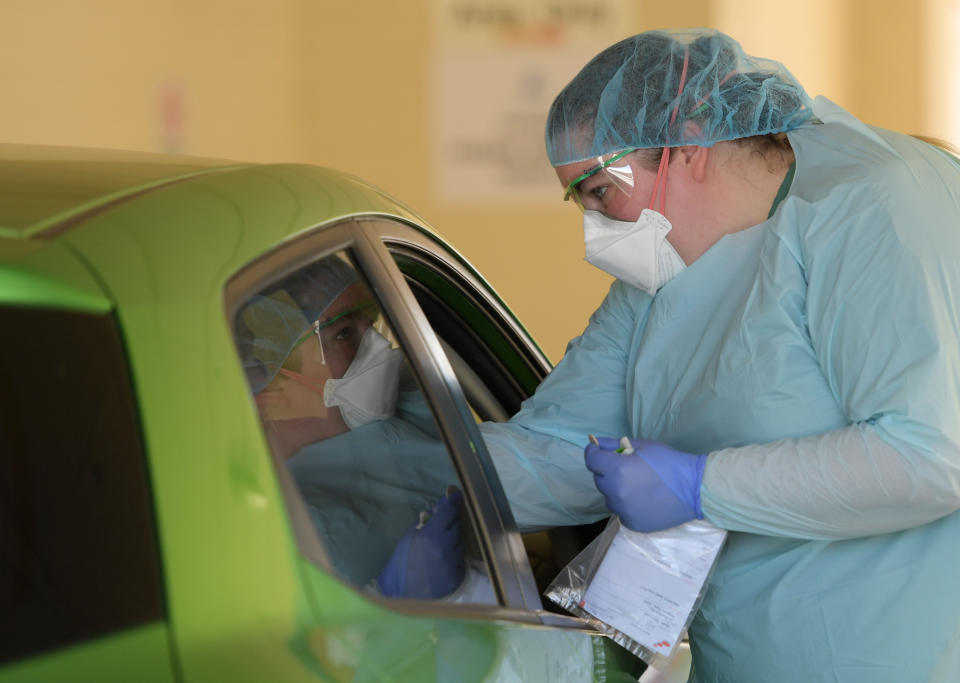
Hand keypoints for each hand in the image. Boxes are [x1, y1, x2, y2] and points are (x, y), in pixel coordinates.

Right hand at [376, 488, 464, 598]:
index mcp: (430, 536)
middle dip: (450, 524)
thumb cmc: (400, 565)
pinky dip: (454, 557)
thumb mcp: (408, 539)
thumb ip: (424, 525)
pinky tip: (443, 561)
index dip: (453, 501)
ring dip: (453, 541)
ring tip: (439, 548)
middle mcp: (444, 548)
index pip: (448, 512)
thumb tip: (437, 513)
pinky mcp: (458, 575)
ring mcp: (453, 563)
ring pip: (460, 543)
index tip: (457, 495)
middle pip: (456, 526)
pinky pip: (460, 559)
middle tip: (442, 526)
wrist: (402, 595)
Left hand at [584, 436, 706, 532]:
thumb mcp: (642, 446)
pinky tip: (642, 499)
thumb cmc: (669, 462)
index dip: (593, 452)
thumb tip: (596, 443)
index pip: (591, 460)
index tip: (597, 450)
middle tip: (625, 467)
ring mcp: (623, 510)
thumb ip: (615, 444)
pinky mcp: (632, 523)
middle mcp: (616, 491)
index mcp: (618, 469)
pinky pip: (620, 511)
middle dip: (607, 471)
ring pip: (609, 497)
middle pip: (599, 479)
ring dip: (616, 489)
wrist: (694, 489)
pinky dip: (626, 504)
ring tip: (636, 485)